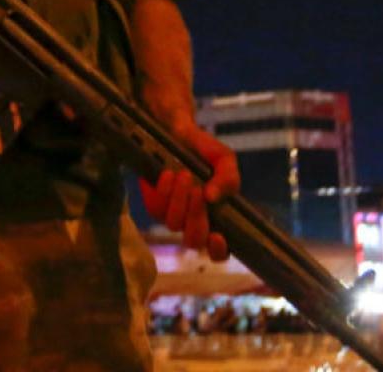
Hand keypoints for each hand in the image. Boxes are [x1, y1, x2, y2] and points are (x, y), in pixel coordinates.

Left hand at [140, 122, 238, 261]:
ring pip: (174, 224)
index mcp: (217, 217)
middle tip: (198, 190)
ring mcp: (173, 215)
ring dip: (180, 200)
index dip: (218, 251)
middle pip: (195, 241)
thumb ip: (228, 178)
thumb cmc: (203, 150)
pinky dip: (165, 191)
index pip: (219, 250)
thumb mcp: (224, 159)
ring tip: (184, 174)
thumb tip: (213, 197)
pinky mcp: (154, 205)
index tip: (217, 236)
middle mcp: (194, 221)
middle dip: (197, 217)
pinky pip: (157, 209)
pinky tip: (168, 173)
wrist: (175, 131)